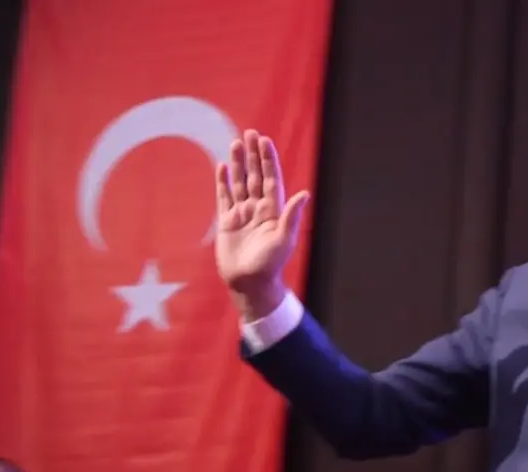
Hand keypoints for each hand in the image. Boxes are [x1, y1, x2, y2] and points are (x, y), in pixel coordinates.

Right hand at [214, 129, 309, 317]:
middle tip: (250, 133)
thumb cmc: (270, 264)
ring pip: (240, 182)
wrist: (249, 283)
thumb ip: (292, 216)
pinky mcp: (227, 222)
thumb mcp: (284, 239)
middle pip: (255, 175)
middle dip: (253, 155)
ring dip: (238, 163)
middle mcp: (259, 208)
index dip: (268, 159)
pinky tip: (222, 167)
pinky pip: (224, 197)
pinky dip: (223, 182)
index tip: (264, 140)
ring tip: (235, 143)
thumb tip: (305, 193)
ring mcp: (242, 214)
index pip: (271, 178)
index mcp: (274, 210)